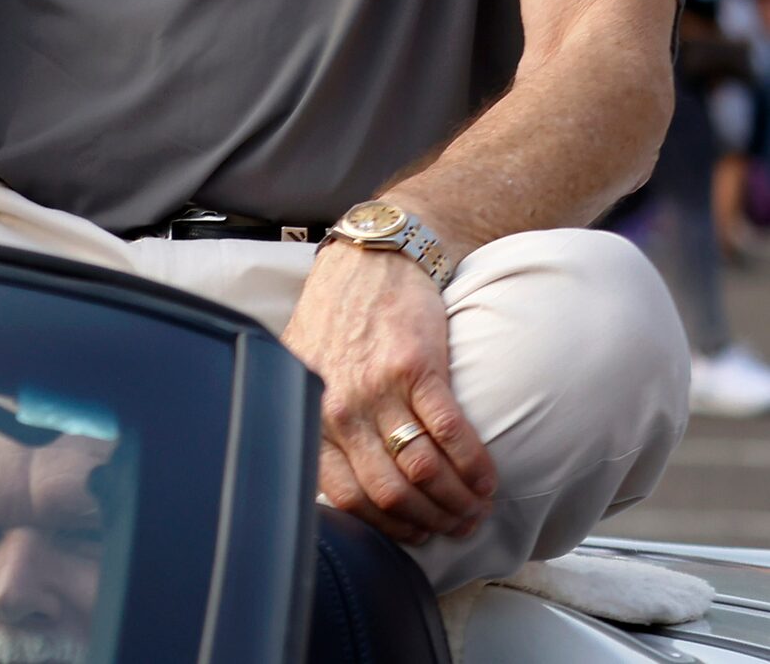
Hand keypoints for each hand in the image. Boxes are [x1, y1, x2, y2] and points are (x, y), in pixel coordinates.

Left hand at [279, 235, 496, 544]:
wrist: (370, 261)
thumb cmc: (339, 317)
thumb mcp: (307, 370)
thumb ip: (318, 421)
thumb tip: (345, 482)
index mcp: (310, 411)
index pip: (346, 495)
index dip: (388, 525)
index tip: (416, 534)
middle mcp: (339, 405)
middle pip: (389, 491)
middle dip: (429, 520)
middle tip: (456, 527)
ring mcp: (377, 387)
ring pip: (422, 469)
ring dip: (457, 500)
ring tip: (476, 508)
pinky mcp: (417, 368)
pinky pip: (451, 433)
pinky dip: (475, 467)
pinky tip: (487, 480)